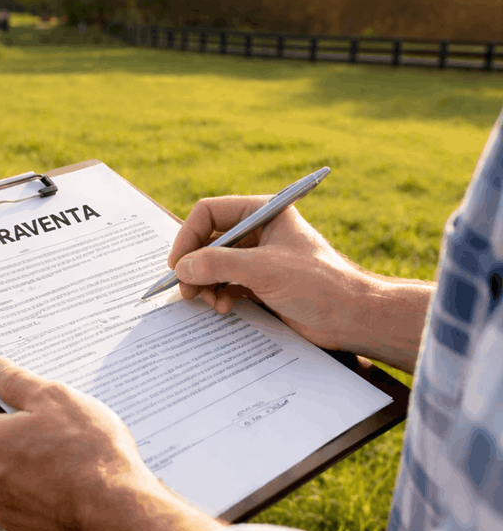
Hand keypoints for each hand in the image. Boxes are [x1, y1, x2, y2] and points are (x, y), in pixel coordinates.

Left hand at [0, 358, 221, 530]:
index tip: (8, 398)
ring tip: (68, 455)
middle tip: (49, 424)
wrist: (118, 513)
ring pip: (9, 477)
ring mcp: (6, 512)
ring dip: (29, 465)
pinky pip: (30, 504)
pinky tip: (74, 485)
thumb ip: (16, 380)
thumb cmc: (85, 448)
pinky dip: (45, 493)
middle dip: (11, 434)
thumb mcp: (54, 397)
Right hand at [169, 196, 431, 372]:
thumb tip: (181, 268)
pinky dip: (218, 294)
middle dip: (195, 265)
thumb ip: (217, 265)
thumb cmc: (318, 283)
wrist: (352, 317)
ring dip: (205, 283)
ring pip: (213, 264)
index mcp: (263, 212)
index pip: (210, 212)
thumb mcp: (262, 269)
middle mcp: (258, 231)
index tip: (178, 264)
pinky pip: (225, 283)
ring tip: (208, 301)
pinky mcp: (260, 282)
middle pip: (207, 240)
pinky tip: (223, 307)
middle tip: (186, 289)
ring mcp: (258, 257)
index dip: (188, 236)